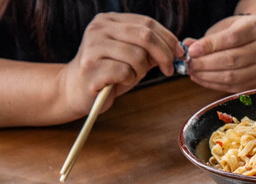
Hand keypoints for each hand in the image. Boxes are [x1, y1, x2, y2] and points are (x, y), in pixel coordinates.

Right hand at [57, 12, 182, 118]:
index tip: (179, 54)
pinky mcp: (90, 67)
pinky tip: (120, 82)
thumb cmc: (108, 72)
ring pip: (137, 56)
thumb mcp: (131, 55)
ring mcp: (92, 46)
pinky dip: (129, 80)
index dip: (168, 39)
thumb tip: (176, 49)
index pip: (147, 23)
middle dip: (163, 55)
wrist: (76, 89)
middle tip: (169, 70)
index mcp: (109, 20)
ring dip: (142, 71)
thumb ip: (150, 48)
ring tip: (132, 76)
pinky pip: (125, 72)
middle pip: (145, 36)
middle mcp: (99, 28)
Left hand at [185, 15, 255, 91]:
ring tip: (194, 72)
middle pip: (233, 59)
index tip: (192, 50)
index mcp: (255, 28)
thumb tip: (187, 46)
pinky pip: (235, 87)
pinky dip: (215, 85)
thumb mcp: (224, 28)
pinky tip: (203, 79)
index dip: (210, 45)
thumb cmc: (238, 32)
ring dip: (209, 77)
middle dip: (207, 64)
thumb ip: (207, 39)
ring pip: (234, 76)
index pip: (232, 37)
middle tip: (190, 64)